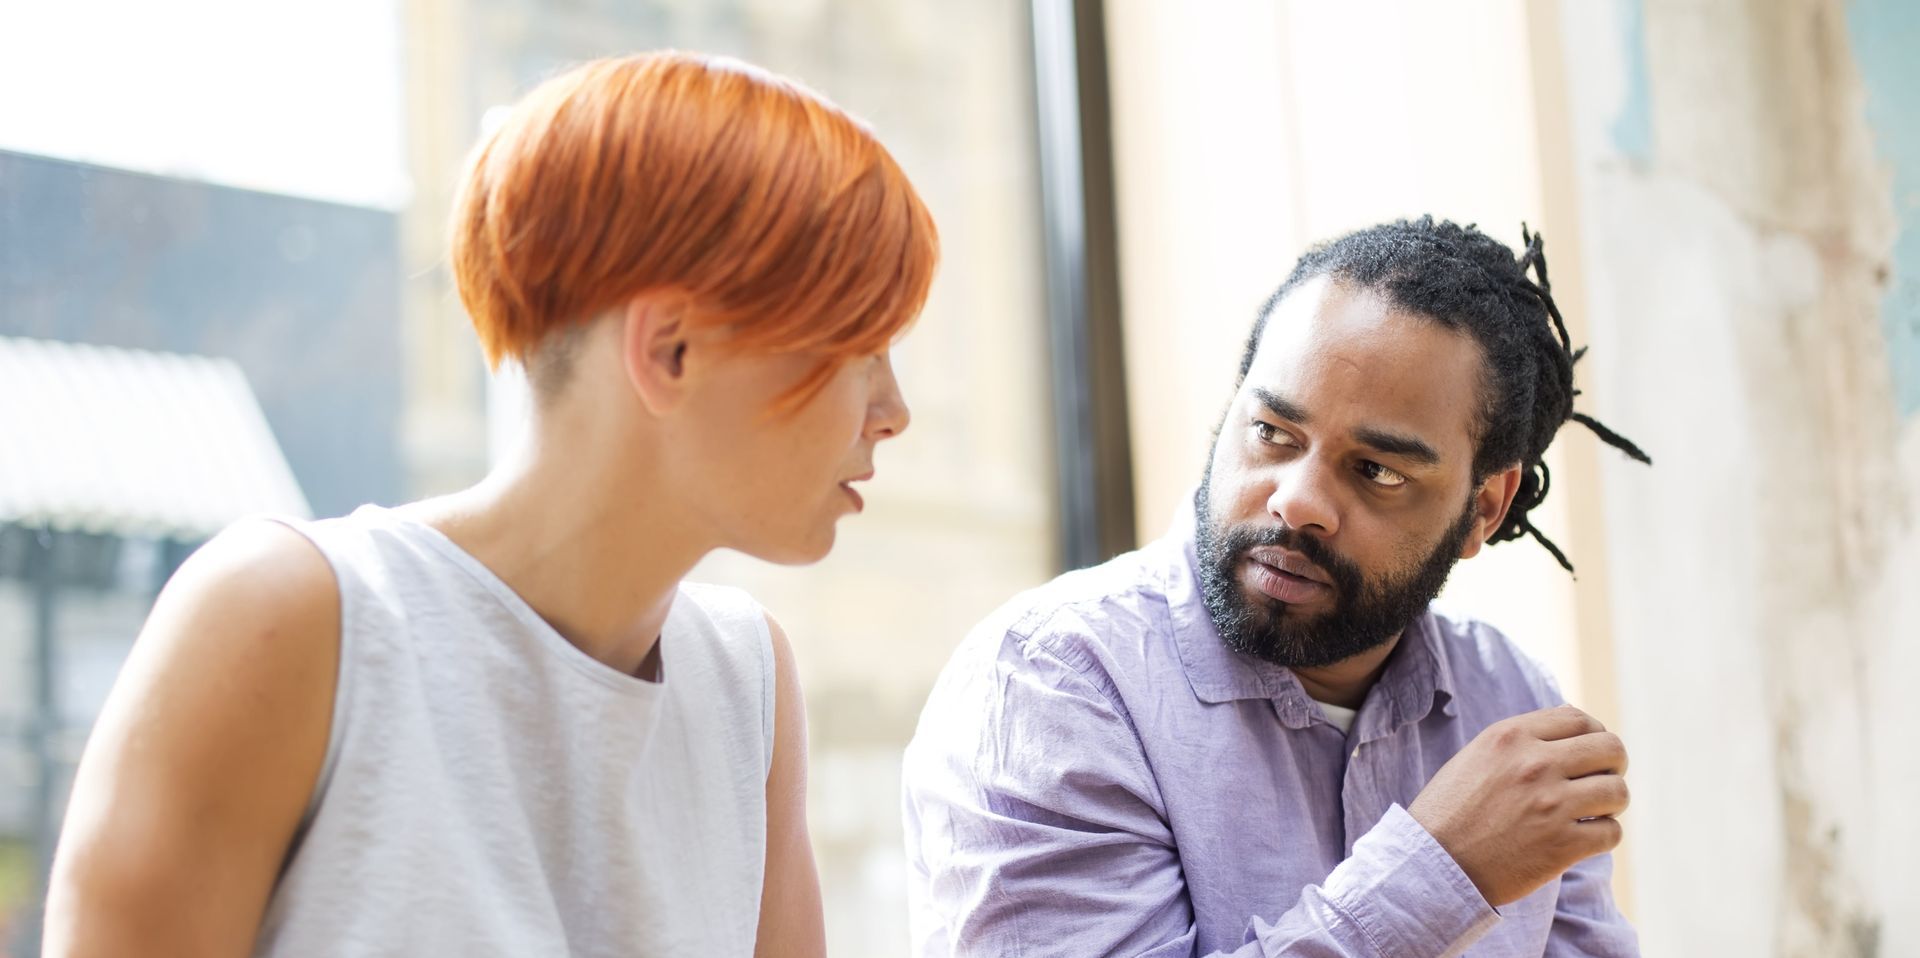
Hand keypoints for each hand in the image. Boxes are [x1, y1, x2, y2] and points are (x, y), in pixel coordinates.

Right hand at [1407, 705, 1628, 905]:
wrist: (1432, 864)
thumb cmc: (1451, 811)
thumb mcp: (1477, 756)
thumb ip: (1521, 741)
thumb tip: (1572, 726)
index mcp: (1511, 737)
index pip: (1580, 719)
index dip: (1595, 735)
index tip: (1591, 754)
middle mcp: (1535, 764)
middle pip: (1610, 749)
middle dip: (1613, 765)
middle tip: (1600, 782)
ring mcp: (1551, 805)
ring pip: (1618, 792)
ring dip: (1611, 803)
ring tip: (1593, 813)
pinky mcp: (1562, 845)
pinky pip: (1611, 833)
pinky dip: (1603, 836)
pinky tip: (1584, 839)